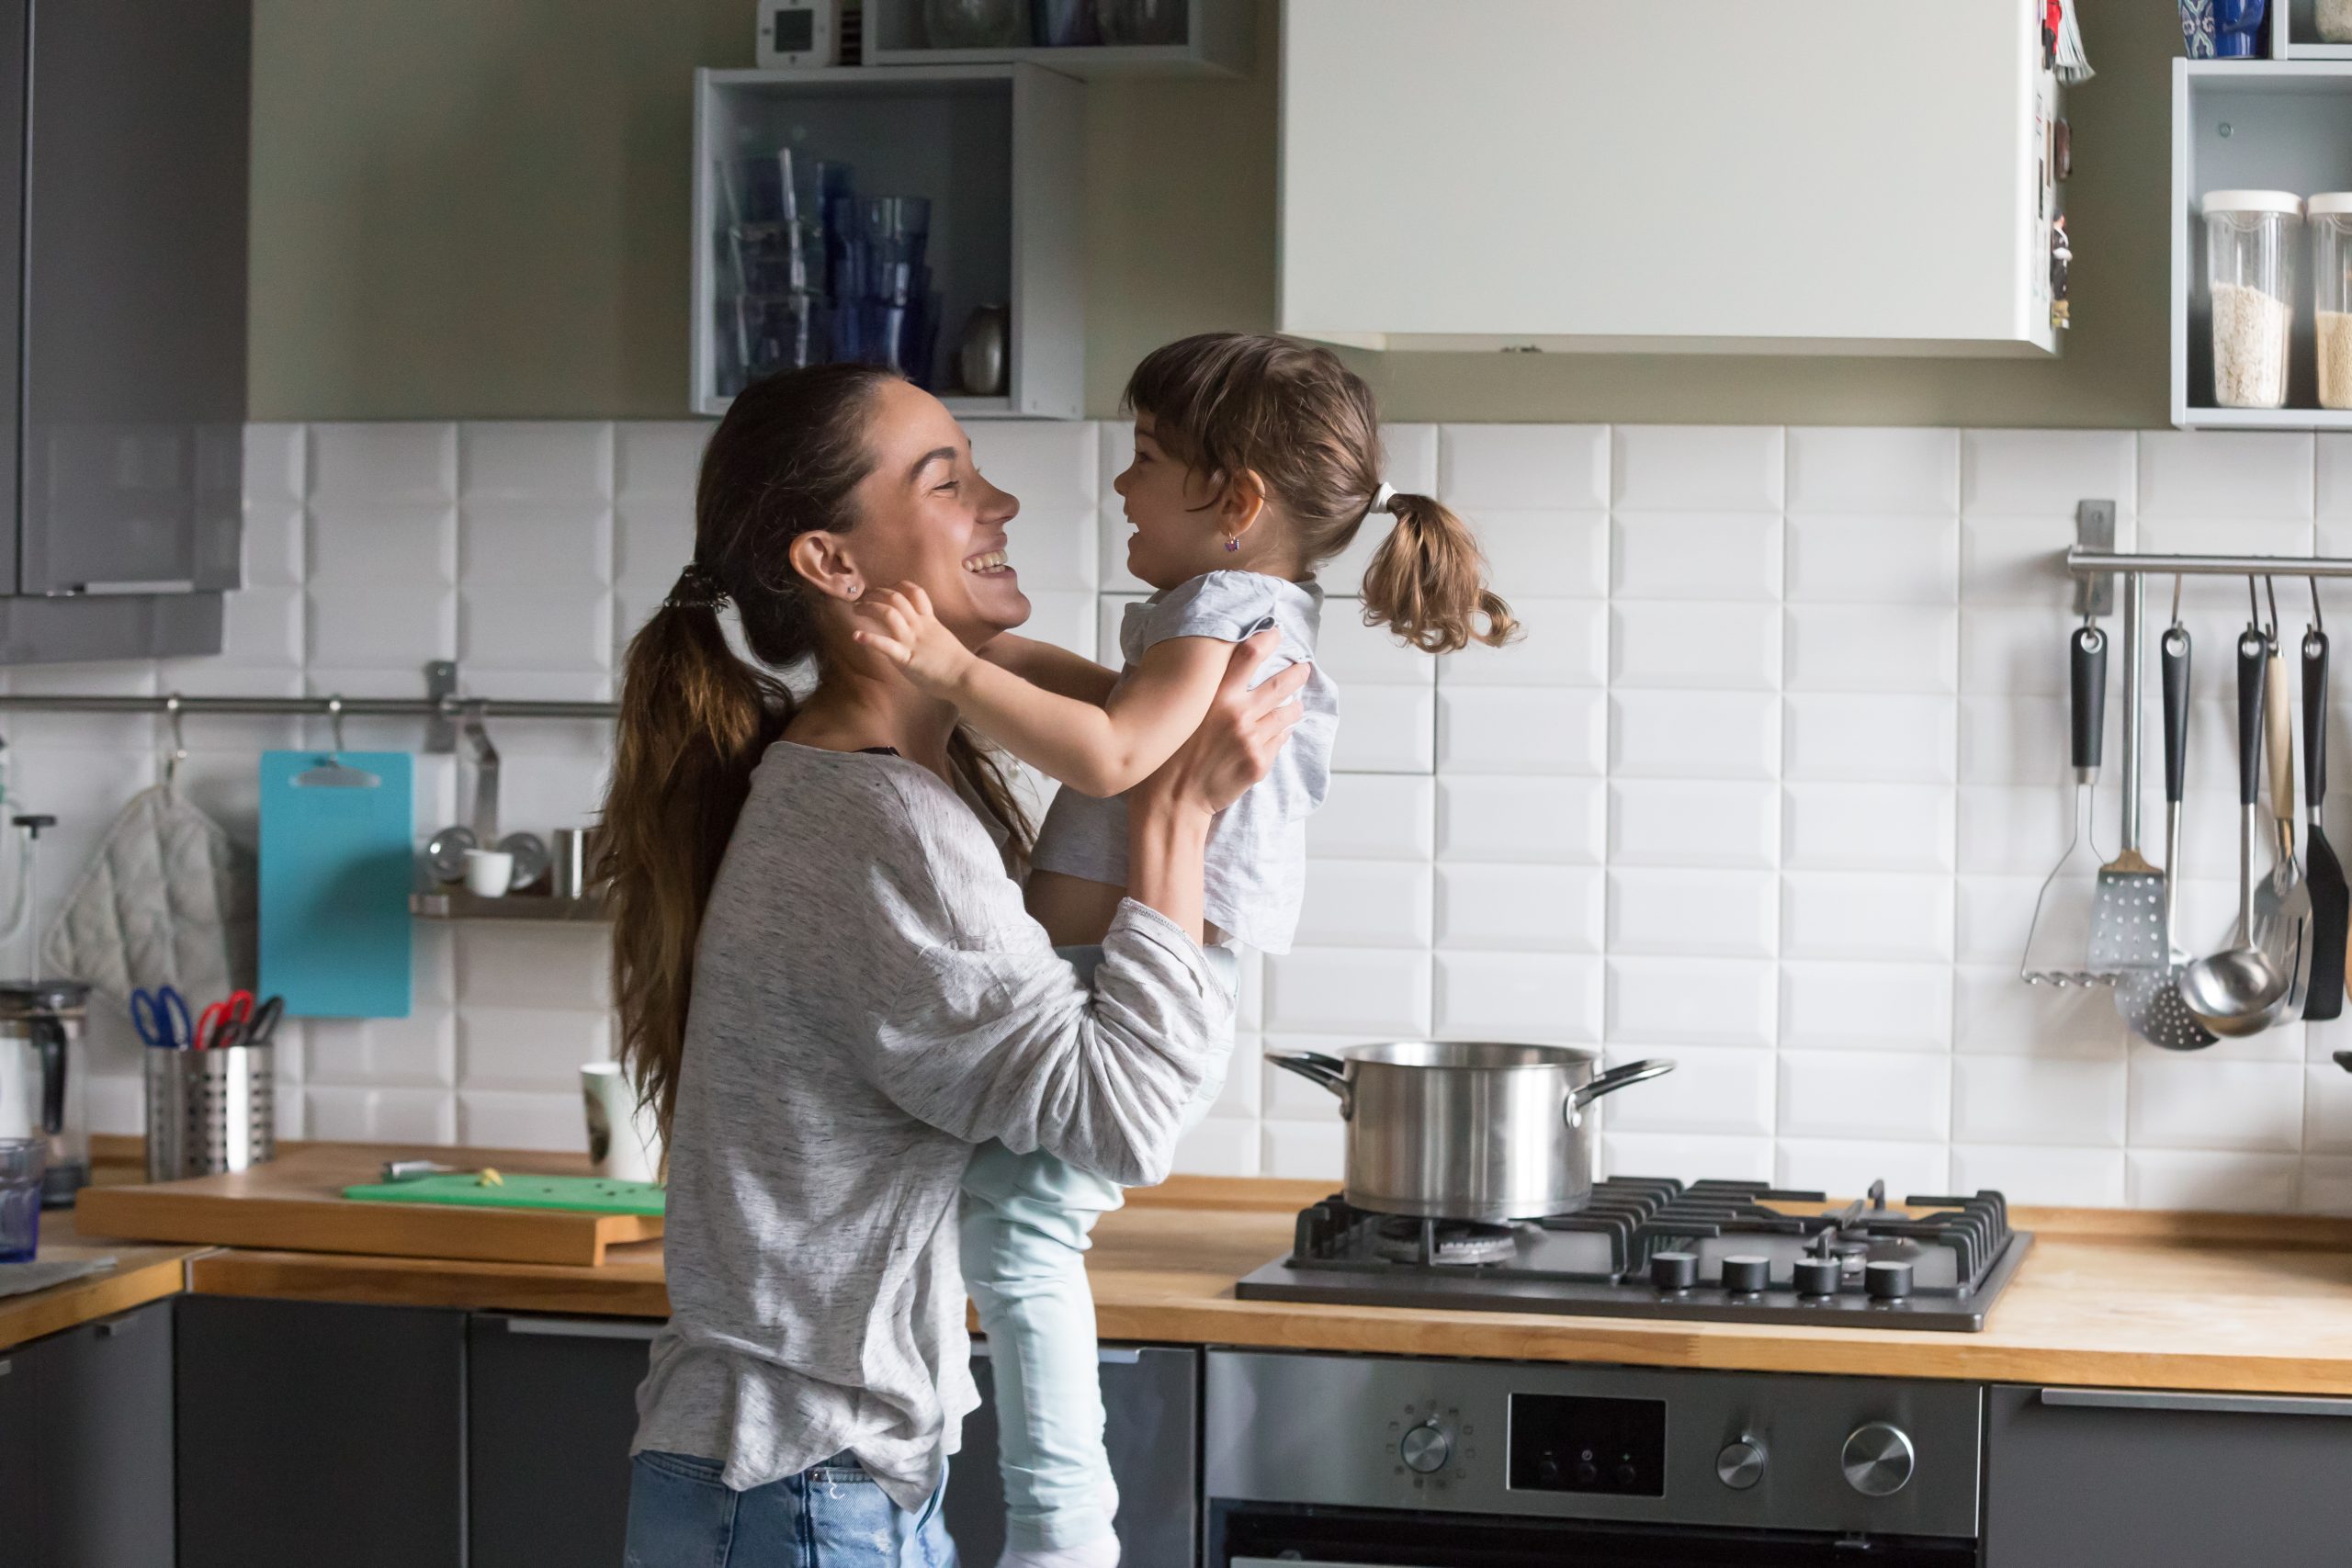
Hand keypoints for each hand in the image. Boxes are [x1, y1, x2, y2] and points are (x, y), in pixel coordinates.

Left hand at [850, 583, 975, 696]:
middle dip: (876, 594)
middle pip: (896, 599)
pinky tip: (856, 636)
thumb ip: (928, 633)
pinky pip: (887, 645)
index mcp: (929, 621)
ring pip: (889, 614)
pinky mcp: (906, 659)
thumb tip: (917, 633)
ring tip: (856, 611)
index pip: (914, 593)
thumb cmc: (957, 664)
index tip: (886, 589)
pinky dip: (870, 639)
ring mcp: (912, 641)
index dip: (897, 587)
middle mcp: (919, 627)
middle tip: (862, 599)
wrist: (966, 677)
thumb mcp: (942, 639)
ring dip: (869, 609)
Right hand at [1135, 630, 1307, 818]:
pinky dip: (1281, 733)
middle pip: (1281, 683)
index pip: (1249, 654)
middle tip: (1304, 667)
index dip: (1268, 639)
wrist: (1171, 802)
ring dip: (1293, 706)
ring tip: (1294, 704)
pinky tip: (1279, 732)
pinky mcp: (1259, 763)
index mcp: (1214, 696)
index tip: (1276, 633)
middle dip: (1297, 672)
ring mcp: (1252, 739)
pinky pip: (1280, 740)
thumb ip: (1191, 689)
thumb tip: (1195, 666)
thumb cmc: (1165, 757)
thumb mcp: (1174, 713)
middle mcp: (1237, 714)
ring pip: (1286, 713)